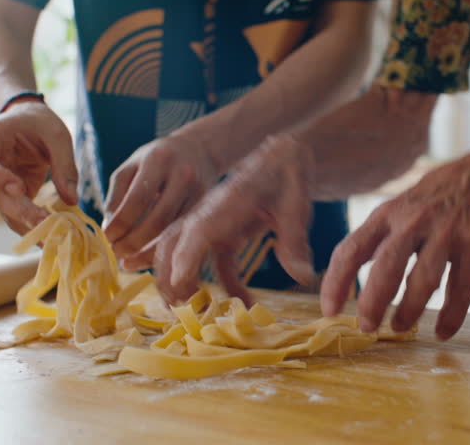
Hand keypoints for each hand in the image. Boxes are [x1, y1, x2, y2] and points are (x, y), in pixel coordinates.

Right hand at [0, 101, 77, 234]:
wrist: (28, 121)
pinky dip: (31, 226)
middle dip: (19, 210)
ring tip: (49, 239)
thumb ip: (64, 164)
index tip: (18, 188)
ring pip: (4, 209)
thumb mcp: (57, 134)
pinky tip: (48, 238)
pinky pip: (16, 214)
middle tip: (43, 223)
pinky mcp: (11, 195)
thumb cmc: (39, 122)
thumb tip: (71, 200)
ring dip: (25, 225)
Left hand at [103, 129, 217, 261]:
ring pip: (174, 232)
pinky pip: (185, 235)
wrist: (199, 149)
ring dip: (148, 253)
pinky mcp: (208, 208)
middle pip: (157, 220)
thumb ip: (117, 195)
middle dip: (133, 243)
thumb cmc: (158, 160)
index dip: (120, 224)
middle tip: (116, 255)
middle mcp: (183, 175)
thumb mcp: (133, 166)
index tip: (106, 239)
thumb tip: (108, 231)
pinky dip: (165, 250)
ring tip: (128, 262)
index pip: (137, 200)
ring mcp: (200, 192)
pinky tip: (148, 258)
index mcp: (158, 160)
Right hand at [123, 135, 317, 304]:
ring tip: (192, 313)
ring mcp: (212, 224)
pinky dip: (221, 285)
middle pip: (173, 243)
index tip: (179, 282)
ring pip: (180, 252)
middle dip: (168, 275)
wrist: (282, 156)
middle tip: (178, 310)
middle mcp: (210, 214)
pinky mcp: (221, 233)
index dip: (186, 257)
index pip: (197, 231)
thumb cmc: (287, 176)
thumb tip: (301, 276)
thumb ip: (294, 241)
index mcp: (225, 204)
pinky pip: (212, 262)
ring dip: (180, 281)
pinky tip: (244, 303)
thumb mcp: (296, 206)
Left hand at [320, 152, 469, 338]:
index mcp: (386, 214)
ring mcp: (446, 232)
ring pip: (424, 278)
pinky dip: (452, 314)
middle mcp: (413, 221)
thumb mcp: (396, 208)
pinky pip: (463, 286)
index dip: (336, 282)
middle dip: (373, 300)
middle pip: (387, 265)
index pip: (352, 249)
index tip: (329, 311)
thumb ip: (374, 240)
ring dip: (410, 309)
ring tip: (398, 328)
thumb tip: (344, 280)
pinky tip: (442, 332)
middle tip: (366, 327)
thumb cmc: (431, 199)